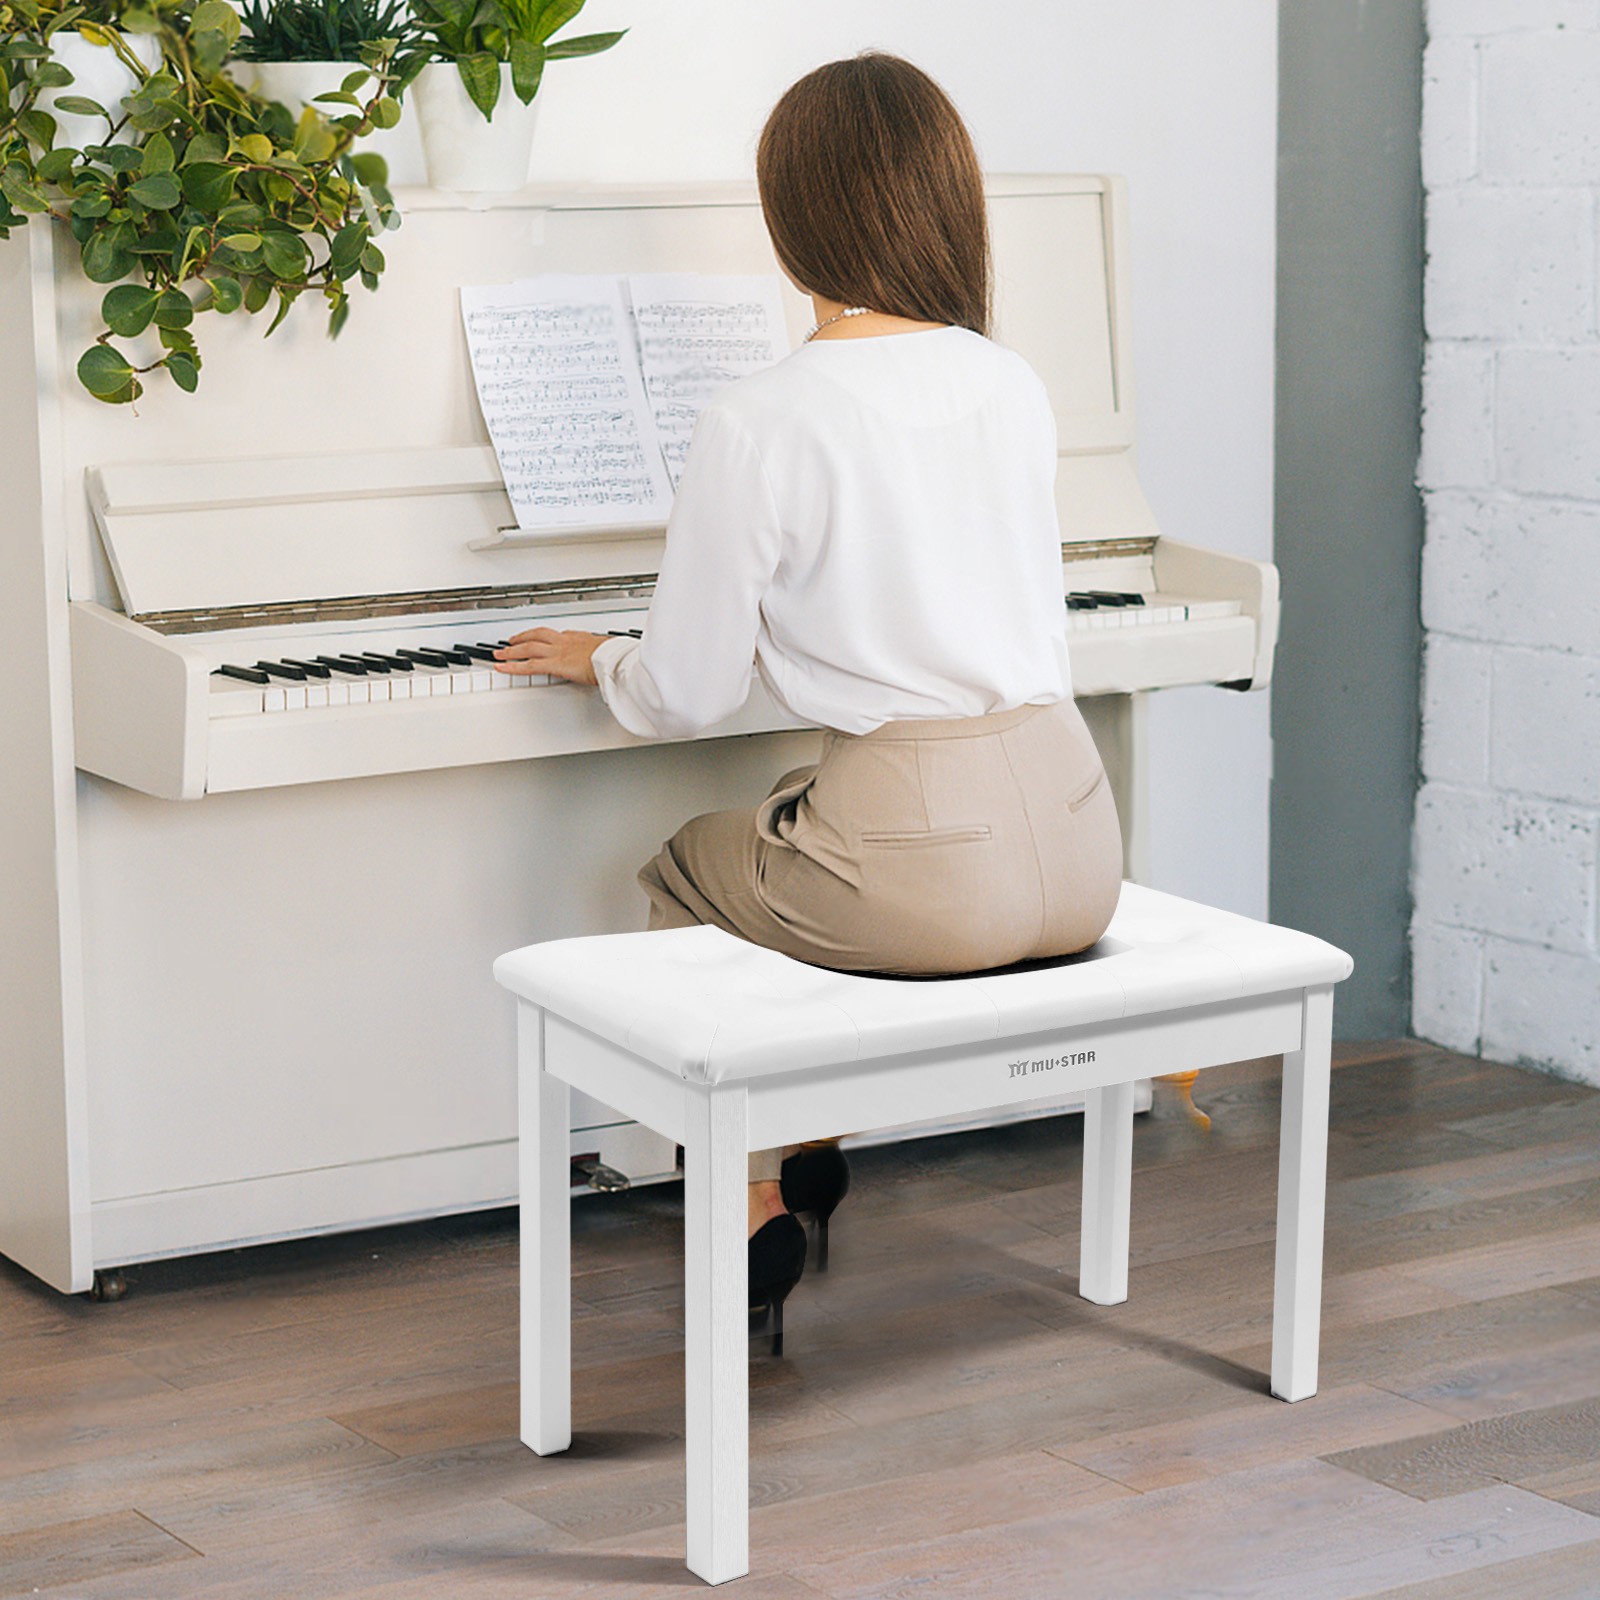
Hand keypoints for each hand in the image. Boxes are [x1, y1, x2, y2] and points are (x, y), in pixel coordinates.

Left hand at [494, 628, 608, 685]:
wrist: (612, 658)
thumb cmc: (614, 656)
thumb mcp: (607, 652)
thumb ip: (600, 655)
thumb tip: (605, 661)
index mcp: (578, 637)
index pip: (555, 634)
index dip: (543, 636)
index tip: (537, 638)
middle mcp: (564, 641)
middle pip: (537, 635)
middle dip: (522, 637)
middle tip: (512, 641)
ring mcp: (557, 652)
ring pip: (528, 647)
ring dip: (512, 650)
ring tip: (500, 653)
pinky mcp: (554, 664)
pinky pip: (528, 665)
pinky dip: (512, 666)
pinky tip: (502, 667)